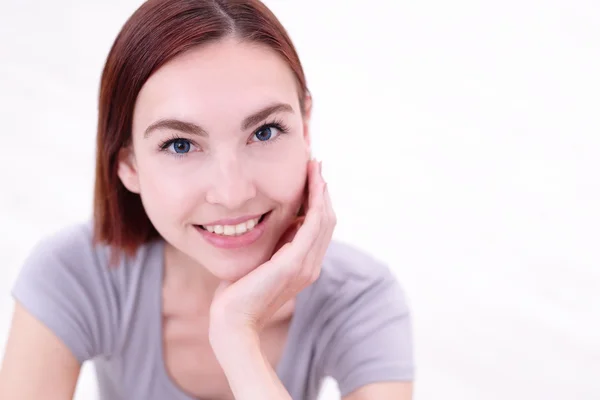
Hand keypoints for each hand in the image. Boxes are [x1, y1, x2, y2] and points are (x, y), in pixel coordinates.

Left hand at [208, 159, 335, 339]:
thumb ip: (271, 245)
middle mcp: (311, 264)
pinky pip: (315, 223)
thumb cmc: (238, 292)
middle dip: (322, 189)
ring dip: (321, 189)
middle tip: (315, 163)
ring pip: (325, 218)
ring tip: (314, 166)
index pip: (318, 227)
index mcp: (303, 265)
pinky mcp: (296, 262)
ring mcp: (306, 264)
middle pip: (327, 219)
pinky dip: (316, 200)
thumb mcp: (259, 262)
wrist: (232, 320)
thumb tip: (273, 223)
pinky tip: (312, 182)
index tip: (310, 176)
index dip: (317, 199)